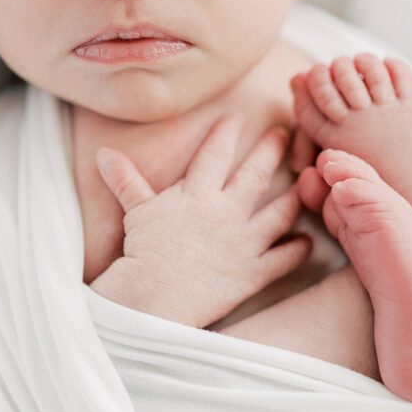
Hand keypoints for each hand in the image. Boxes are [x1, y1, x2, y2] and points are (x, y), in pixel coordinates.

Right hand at [91, 113, 312, 328]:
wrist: (153, 296)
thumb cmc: (142, 251)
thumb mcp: (135, 210)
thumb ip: (125, 179)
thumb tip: (103, 153)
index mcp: (197, 193)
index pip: (215, 153)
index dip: (226, 131)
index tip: (236, 115)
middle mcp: (226, 212)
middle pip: (256, 174)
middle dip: (272, 150)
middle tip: (286, 132)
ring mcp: (244, 242)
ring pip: (280, 213)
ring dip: (296, 197)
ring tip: (308, 184)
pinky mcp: (253, 273)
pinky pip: (283, 259)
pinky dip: (298, 250)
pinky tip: (308, 242)